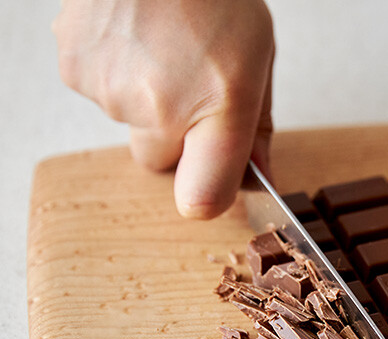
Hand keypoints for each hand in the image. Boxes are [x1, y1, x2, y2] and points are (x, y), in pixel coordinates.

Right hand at [53, 0, 273, 218]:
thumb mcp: (257, 59)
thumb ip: (257, 128)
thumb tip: (258, 174)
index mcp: (217, 108)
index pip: (202, 198)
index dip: (207, 194)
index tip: (212, 180)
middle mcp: (157, 109)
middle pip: (160, 161)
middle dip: (174, 136)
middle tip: (187, 85)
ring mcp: (109, 90)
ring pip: (129, 125)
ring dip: (143, 100)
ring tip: (160, 47)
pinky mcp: (75, 69)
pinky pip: (100, 95)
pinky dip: (114, 75)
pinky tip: (131, 37)